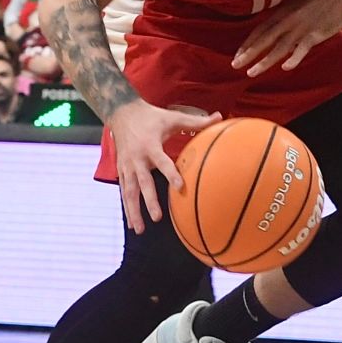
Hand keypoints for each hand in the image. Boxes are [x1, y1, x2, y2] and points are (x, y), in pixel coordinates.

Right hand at [108, 99, 219, 232]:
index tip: (180, 187)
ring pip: (129, 192)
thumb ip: (195, 120)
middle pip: (142, 182)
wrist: (121, 112)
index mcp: (150, 145)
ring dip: (133, 211)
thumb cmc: (150, 116)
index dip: (170, 173)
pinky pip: (124, 191)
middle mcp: (136, 158)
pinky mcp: (121, 170)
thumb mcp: (171, 116)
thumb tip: (220, 116)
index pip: (162, 162)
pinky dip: (127, 208)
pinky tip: (132, 224)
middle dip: (149, 201)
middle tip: (157, 218)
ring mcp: (127, 166)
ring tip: (140, 230)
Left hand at [231, 0, 341, 77]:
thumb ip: (283, 19)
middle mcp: (287, 21)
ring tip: (252, 72)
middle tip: (235, 65)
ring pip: (279, 47)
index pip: (259, 30)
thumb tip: (272, 32)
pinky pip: (302, 48)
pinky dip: (294, 57)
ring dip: (264, 61)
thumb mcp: (295, 6)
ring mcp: (301, 28)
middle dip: (248, 53)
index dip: (247, 43)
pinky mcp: (315, 34)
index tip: (237, 55)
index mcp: (281, 13)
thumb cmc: (318, 2)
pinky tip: (285, 67)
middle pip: (264, 39)